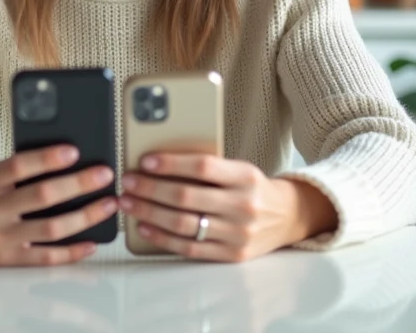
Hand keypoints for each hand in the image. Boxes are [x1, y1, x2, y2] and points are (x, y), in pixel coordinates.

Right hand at [0, 144, 116, 266]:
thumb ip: (22, 169)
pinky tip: (92, 241)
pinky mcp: (7, 261)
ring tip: (108, 204)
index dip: (47, 159)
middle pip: (41, 197)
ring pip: (50, 229)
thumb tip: (70, 159)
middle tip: (105, 175)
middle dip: (78, 184)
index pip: (17, 166)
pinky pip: (46, 258)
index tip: (74, 151)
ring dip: (85, 216)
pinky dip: (72, 251)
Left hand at [118, 154, 336, 261]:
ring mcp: (238, 234)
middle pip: (186, 197)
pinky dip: (162, 238)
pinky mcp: (231, 255)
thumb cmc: (252, 188)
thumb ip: (208, 168)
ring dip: (149, 213)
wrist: (287, 217)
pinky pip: (189, 248)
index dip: (171, 163)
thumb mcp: (239, 169)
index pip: (202, 167)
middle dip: (150, 189)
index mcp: (245, 176)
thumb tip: (159, 163)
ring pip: (184, 224)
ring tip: (128, 203)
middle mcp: (243, 206)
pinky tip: (145, 227)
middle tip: (128, 182)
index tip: (146, 160)